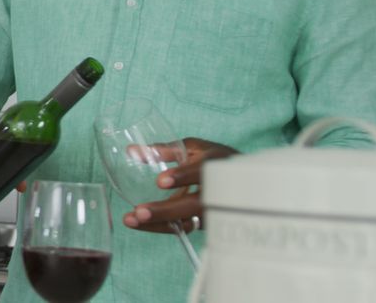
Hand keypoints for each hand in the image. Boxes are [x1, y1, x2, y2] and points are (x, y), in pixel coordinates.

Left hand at [123, 138, 238, 233]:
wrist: (244, 180)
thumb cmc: (213, 159)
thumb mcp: (194, 148)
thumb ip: (164, 150)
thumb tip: (131, 151)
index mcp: (215, 165)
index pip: (202, 171)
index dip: (183, 176)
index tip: (160, 181)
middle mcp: (218, 190)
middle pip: (195, 205)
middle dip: (166, 210)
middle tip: (139, 212)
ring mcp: (215, 210)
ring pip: (189, 222)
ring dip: (159, 223)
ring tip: (132, 220)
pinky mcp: (209, 223)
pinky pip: (185, 228)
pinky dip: (162, 227)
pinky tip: (141, 224)